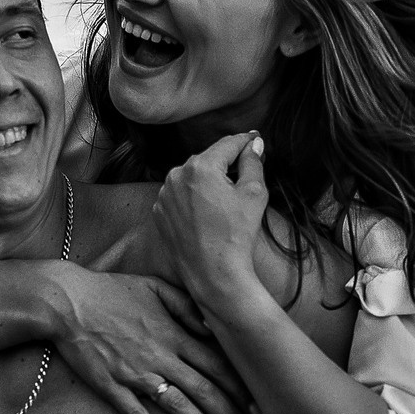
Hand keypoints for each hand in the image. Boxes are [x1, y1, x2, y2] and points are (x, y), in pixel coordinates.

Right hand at [46, 265, 253, 413]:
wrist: (67, 302)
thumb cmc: (112, 291)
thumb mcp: (155, 287)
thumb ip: (187, 305)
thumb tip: (213, 326)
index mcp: (174, 333)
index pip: (217, 364)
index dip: (240, 387)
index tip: (256, 406)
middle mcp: (161, 357)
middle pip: (204, 390)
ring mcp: (136, 374)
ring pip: (178, 406)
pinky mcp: (112, 386)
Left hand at [151, 133, 271, 319]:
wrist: (214, 274)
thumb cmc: (236, 236)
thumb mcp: (254, 194)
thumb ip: (252, 162)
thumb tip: (253, 144)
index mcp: (200, 167)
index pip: (227, 144)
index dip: (245, 141)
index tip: (255, 139)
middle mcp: (176, 175)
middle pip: (208, 160)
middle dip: (226, 164)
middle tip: (245, 174)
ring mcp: (164, 195)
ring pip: (191, 178)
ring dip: (207, 181)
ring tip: (225, 202)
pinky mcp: (159, 212)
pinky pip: (179, 196)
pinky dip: (193, 198)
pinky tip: (208, 214)